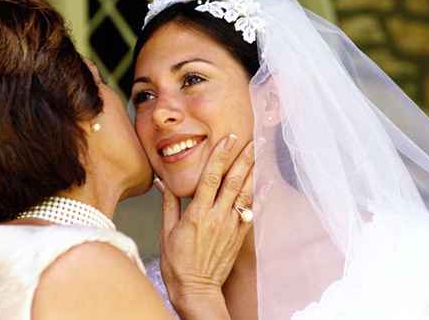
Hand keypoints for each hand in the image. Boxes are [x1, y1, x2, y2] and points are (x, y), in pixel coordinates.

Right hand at [157, 135, 253, 318]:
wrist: (196, 290)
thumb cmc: (178, 262)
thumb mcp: (167, 231)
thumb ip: (169, 204)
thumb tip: (163, 182)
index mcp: (197, 214)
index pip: (211, 177)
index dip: (220, 155)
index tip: (228, 138)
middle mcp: (217, 217)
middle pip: (234, 181)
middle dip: (243, 158)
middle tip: (251, 140)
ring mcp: (231, 227)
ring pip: (245, 194)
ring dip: (253, 172)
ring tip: (258, 154)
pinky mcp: (239, 236)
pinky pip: (251, 212)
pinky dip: (259, 196)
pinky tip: (265, 183)